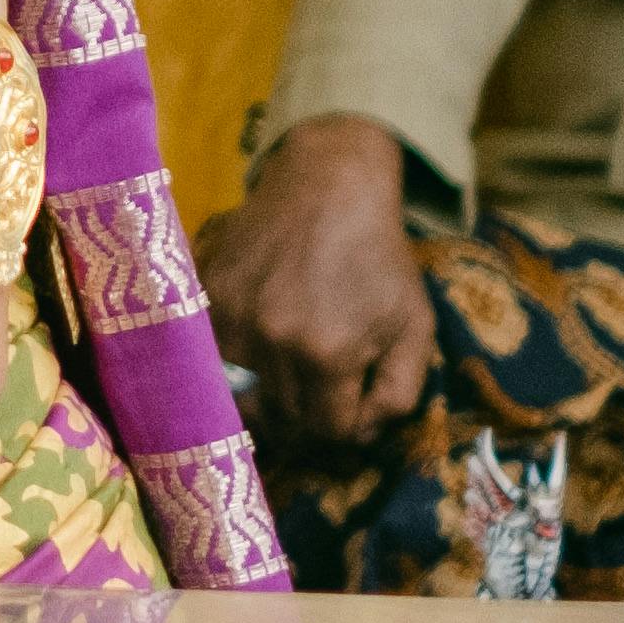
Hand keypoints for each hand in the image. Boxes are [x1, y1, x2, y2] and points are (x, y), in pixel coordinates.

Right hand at [198, 115, 437, 440]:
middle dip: (309, 413)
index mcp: (329, 354)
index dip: (348, 425)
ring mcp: (233, 315)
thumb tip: (360, 436)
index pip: (329, 431)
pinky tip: (259, 339)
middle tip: (323, 390)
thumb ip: (400, 395)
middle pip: (283, 418)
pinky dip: (236, 358)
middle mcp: (273, 341)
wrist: (329, 186)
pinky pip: (214, 353)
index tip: (353, 403)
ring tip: (288, 371)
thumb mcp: (415, 327)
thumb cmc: (380, 259)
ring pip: (241, 393)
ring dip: (267, 392)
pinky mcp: (208, 293)